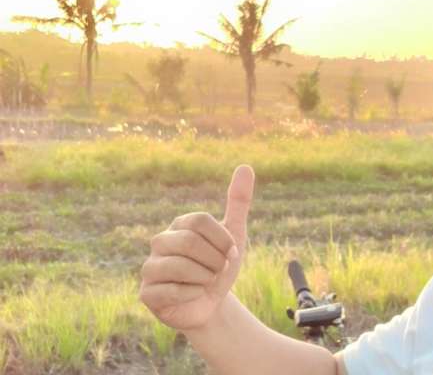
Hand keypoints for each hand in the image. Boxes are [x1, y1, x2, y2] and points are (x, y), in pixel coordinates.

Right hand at [139, 165, 254, 330]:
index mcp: (180, 225)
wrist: (212, 305)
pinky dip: (193, 294)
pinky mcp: (146, 293)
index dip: (223, 240)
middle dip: (215, 261)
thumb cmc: (219, 267)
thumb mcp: (234, 235)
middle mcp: (160, 241)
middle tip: (218, 271)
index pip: (201, 220)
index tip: (230, 253)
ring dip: (205, 278)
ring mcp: (150, 267)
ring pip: (180, 266)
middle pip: (190, 242)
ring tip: (206, 283)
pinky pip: (173, 290)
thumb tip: (246, 166)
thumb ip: (238, 202)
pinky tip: (193, 295)